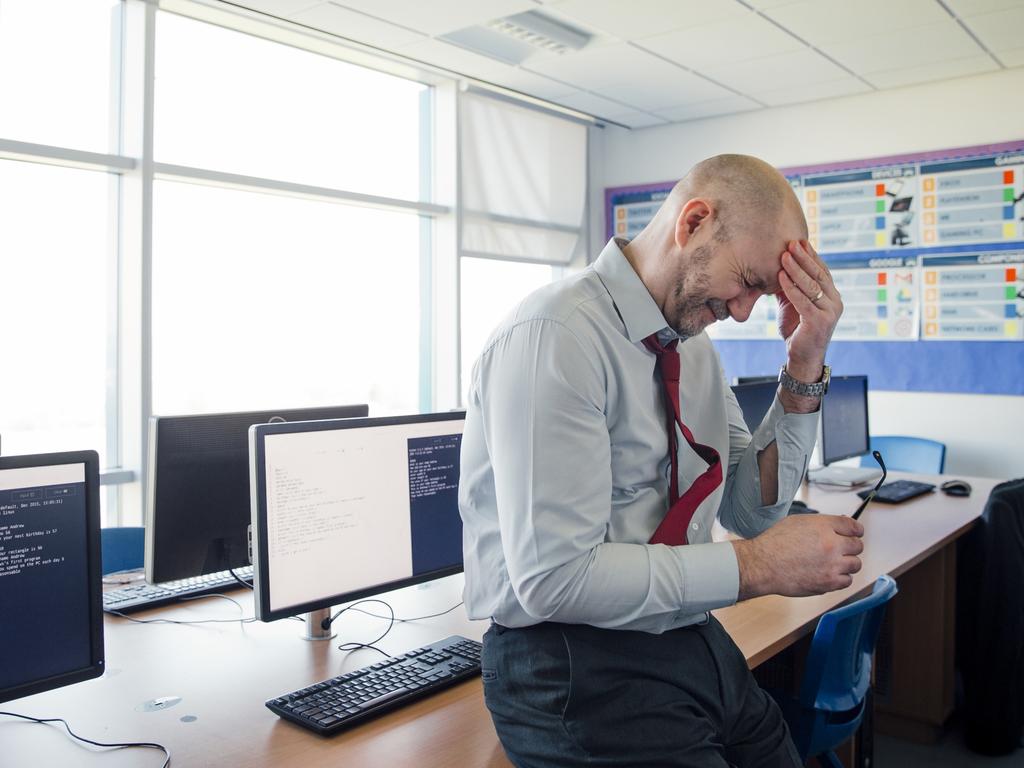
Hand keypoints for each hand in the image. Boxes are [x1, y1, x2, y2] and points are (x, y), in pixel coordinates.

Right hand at [732, 513, 863, 599]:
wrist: (762, 565)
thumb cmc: (774, 543)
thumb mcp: (797, 522)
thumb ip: (821, 524)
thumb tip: (839, 527)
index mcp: (823, 526)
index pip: (853, 526)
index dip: (856, 530)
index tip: (855, 534)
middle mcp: (832, 544)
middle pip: (858, 545)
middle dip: (850, 547)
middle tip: (840, 550)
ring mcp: (832, 565)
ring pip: (856, 564)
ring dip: (847, 563)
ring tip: (833, 563)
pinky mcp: (829, 582)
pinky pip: (847, 581)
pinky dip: (840, 578)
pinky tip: (828, 574)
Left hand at [775, 239, 842, 382]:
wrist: (802, 358)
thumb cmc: (797, 330)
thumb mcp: (793, 304)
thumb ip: (790, 288)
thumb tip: (777, 268)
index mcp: (832, 296)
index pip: (822, 271)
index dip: (812, 256)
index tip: (800, 242)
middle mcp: (835, 302)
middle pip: (818, 275)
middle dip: (804, 258)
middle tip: (792, 243)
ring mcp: (829, 312)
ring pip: (811, 286)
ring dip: (796, 270)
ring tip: (784, 256)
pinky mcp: (819, 322)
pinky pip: (803, 301)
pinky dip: (791, 288)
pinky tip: (781, 277)